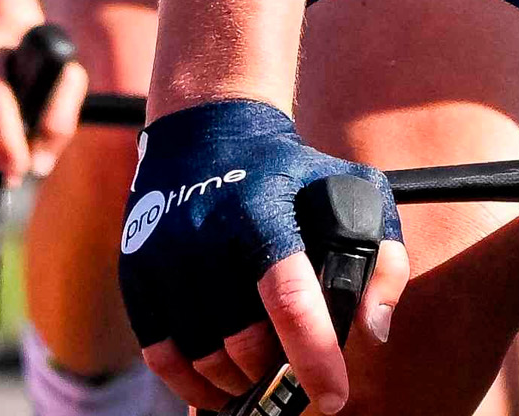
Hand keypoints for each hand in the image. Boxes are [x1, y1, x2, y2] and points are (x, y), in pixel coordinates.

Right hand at [118, 100, 407, 414]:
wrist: (208, 130)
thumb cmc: (294, 172)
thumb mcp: (356, 189)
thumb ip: (383, 257)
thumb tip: (373, 332)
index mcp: (265, 214)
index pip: (290, 301)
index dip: (313, 357)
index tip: (333, 398)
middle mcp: (206, 237)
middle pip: (242, 341)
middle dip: (275, 372)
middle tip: (296, 377)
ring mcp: (164, 257)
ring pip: (201, 356)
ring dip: (235, 383)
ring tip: (260, 382)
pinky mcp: (136, 275)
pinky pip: (160, 354)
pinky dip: (190, 383)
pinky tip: (216, 389)